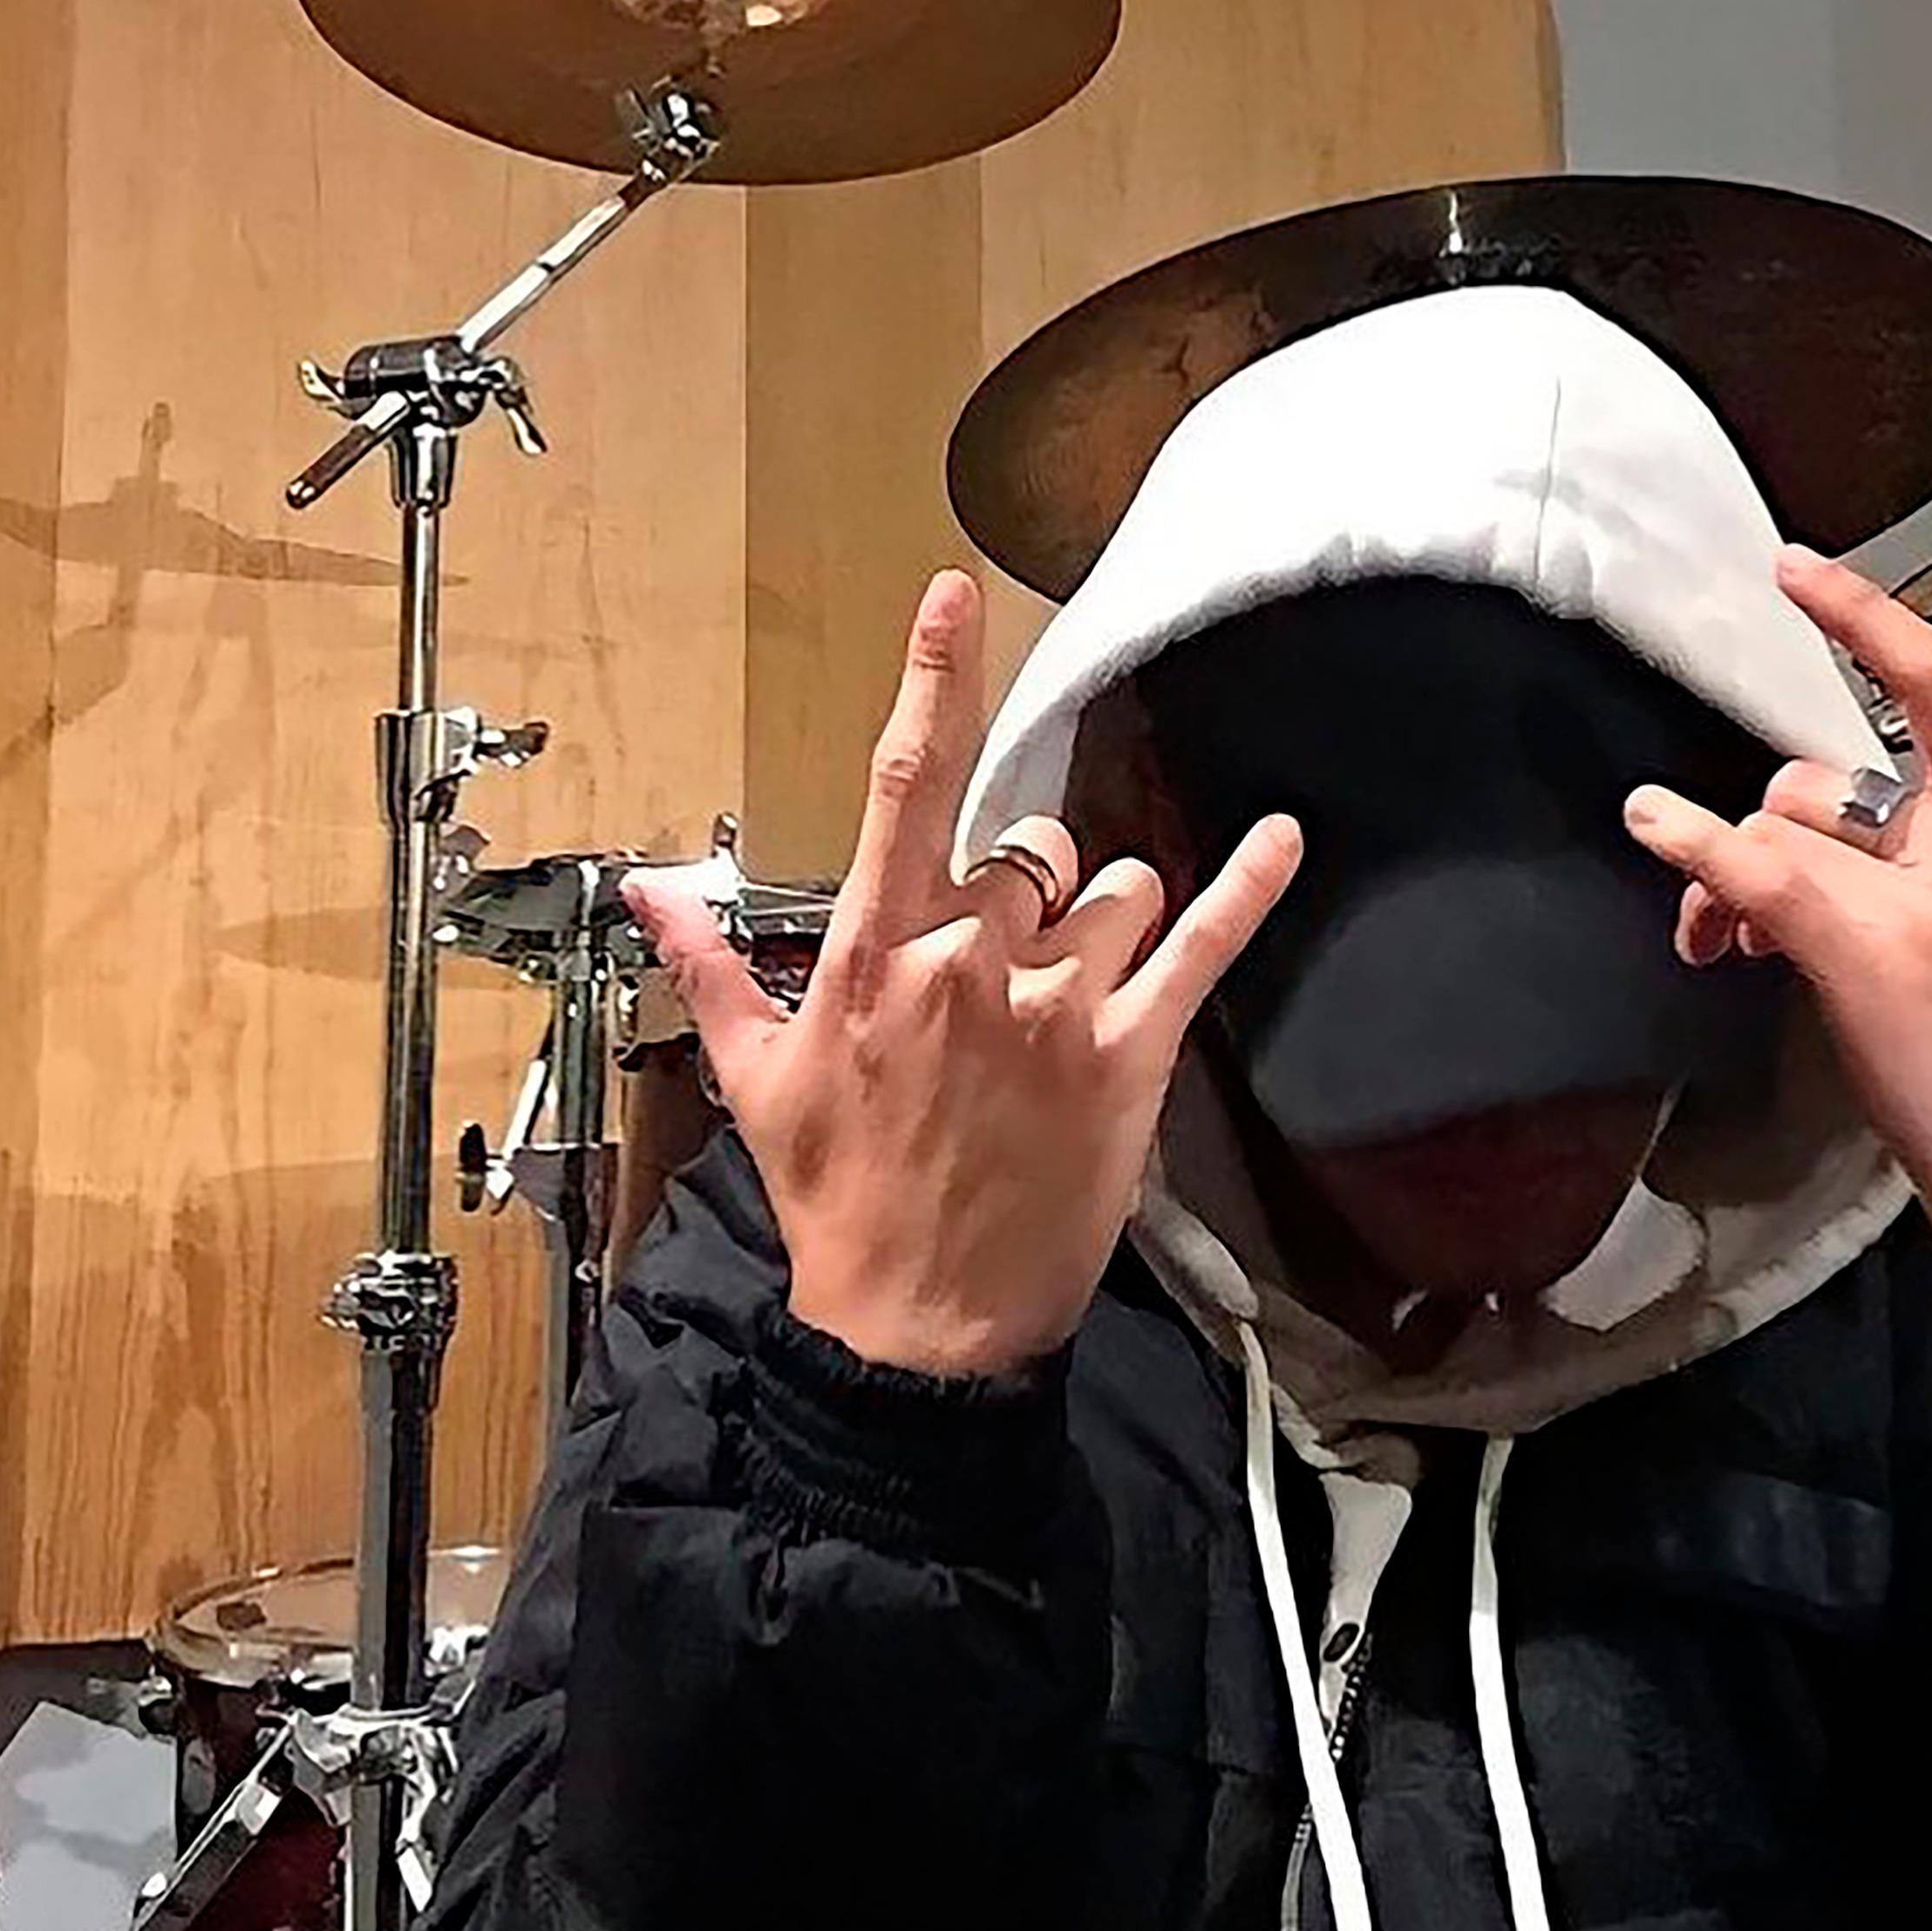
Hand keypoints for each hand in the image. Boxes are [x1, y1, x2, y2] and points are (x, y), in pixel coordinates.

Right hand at [624, 571, 1301, 1376]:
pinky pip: (1200, 945)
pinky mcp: (1129, 1056)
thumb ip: (714, 968)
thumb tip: (651, 891)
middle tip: (1000, 971)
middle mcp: (969, 960)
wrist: (918, 1330)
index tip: (955, 600)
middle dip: (1023, 890)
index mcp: (874, 955)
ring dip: (1101, 921)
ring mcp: (1057, 1005)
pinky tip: (1281, 840)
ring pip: (1114, 890)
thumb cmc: (839, 1204)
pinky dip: (1248, 887)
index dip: (932, 683)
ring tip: (1067, 995)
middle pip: (1027, 849)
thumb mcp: (759, 1081)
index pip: (904, 786)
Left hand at [1623, 545, 1931, 1369]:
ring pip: (1787, 828)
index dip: (1865, 617)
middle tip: (1734, 901)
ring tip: (1717, 942)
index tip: (1799, 570)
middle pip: (1829, 778)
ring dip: (1725, 873)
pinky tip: (1652, 823)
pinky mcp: (1878, 954)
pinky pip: (1761, 868)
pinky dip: (1693, 844)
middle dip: (1768, 826)